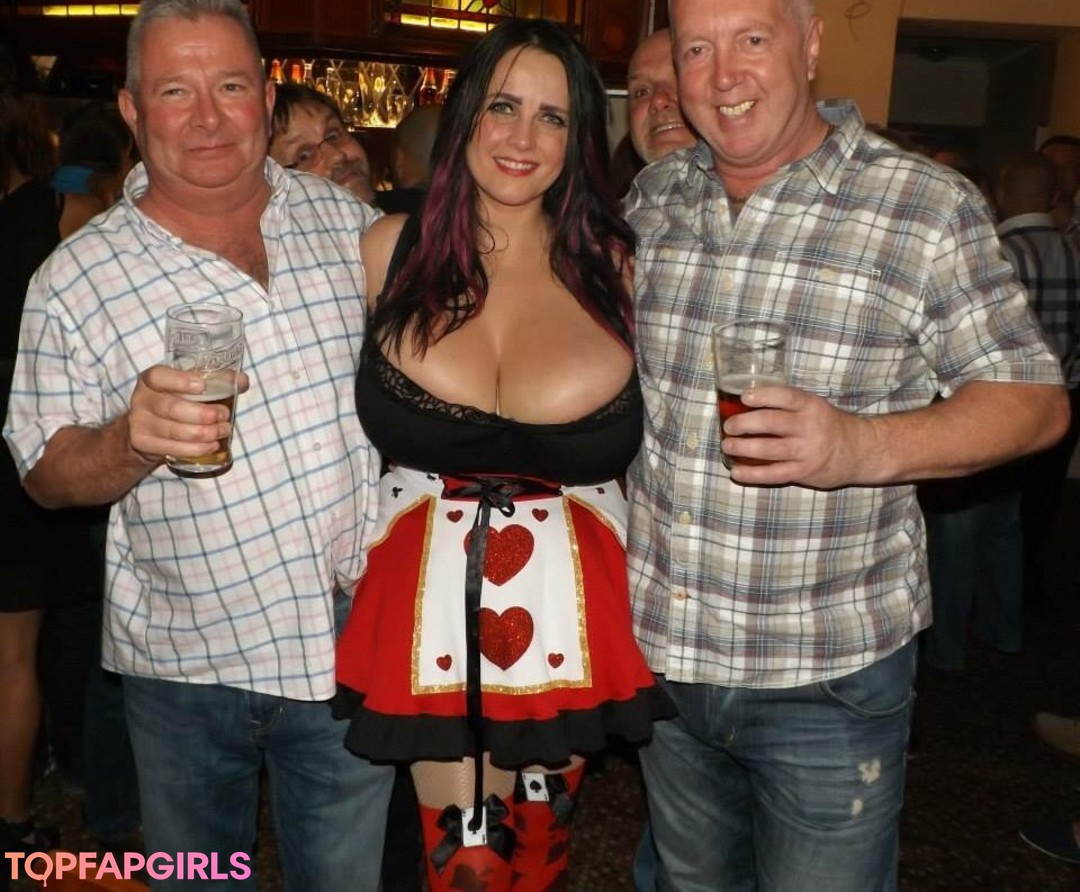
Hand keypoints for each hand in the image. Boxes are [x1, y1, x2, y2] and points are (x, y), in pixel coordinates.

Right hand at [127, 365, 249, 463]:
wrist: (147, 429)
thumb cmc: (175, 401)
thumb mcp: (189, 387)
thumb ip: (215, 381)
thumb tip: (242, 380)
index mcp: (151, 380)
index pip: (159, 376)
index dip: (180, 380)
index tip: (202, 385)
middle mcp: (141, 399)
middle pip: (172, 408)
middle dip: (204, 414)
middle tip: (224, 415)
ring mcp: (139, 422)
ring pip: (175, 431)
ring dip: (205, 433)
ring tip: (224, 430)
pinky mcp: (143, 443)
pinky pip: (173, 448)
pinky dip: (196, 449)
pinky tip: (212, 445)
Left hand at [721, 383, 876, 489]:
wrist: (860, 451)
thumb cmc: (827, 425)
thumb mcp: (813, 407)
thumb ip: (786, 406)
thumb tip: (745, 405)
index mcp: (810, 406)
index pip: (785, 396)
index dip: (763, 396)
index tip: (743, 398)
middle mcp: (809, 427)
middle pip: (771, 422)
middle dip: (744, 424)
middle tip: (728, 426)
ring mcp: (806, 451)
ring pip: (768, 449)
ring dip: (742, 448)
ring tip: (727, 446)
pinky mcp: (804, 472)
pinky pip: (773, 474)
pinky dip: (752, 474)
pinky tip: (736, 472)